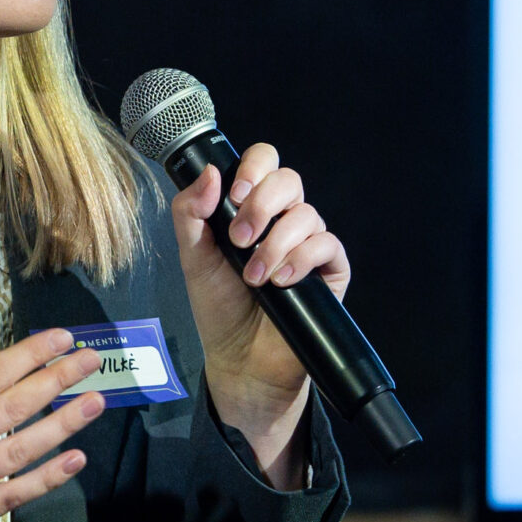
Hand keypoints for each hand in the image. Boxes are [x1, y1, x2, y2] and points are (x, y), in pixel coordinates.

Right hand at [0, 329, 103, 521]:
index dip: (31, 355)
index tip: (62, 338)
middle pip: (13, 409)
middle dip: (58, 380)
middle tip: (92, 361)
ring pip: (20, 451)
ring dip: (63, 426)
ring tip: (94, 403)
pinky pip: (10, 497)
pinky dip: (45, 479)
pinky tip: (75, 460)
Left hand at [170, 141, 348, 488]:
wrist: (241, 358)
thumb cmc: (220, 308)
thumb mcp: (193, 259)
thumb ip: (192, 214)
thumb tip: (210, 174)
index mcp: (251, 208)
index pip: (263, 162)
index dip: (253, 168)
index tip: (233, 195)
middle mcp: (282, 219)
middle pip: (288, 179)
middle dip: (261, 206)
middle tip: (239, 240)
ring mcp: (308, 242)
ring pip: (306, 213)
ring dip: (276, 243)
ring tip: (255, 276)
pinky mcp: (329, 269)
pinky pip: (326, 244)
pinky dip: (301, 259)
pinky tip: (281, 280)